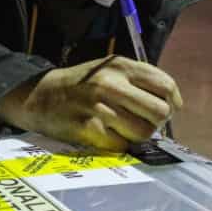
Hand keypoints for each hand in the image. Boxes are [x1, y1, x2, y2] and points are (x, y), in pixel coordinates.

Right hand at [0, 56, 182, 150]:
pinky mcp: (88, 128)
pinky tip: (105, 134)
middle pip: (160, 112)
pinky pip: (121, 144)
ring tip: (122, 129)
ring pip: (143, 132)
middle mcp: (111, 83)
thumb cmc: (81, 85)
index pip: (166, 86)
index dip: (171, 102)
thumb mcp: (109, 70)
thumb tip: (171, 105)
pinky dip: (117, 143)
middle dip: (156, 122)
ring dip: (137, 135)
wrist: (39, 95)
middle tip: (142, 122)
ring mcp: (99, 106)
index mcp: (120, 65)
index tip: (165, 109)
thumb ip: (138, 81)